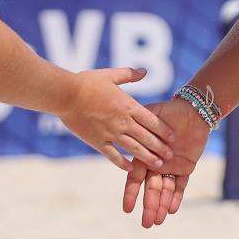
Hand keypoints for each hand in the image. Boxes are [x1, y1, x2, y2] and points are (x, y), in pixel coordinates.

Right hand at [57, 67, 173, 170]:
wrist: (66, 95)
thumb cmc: (87, 82)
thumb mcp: (111, 75)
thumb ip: (129, 75)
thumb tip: (144, 71)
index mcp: (128, 106)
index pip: (152, 121)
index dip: (164, 130)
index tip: (173, 137)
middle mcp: (123, 122)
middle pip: (147, 137)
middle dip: (160, 147)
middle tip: (170, 156)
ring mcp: (110, 133)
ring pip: (134, 149)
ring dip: (147, 158)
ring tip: (157, 166)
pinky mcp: (97, 142)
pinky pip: (113, 156)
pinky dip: (123, 163)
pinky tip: (130, 168)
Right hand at [121, 98, 211, 227]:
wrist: (193, 111)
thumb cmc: (169, 111)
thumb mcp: (151, 118)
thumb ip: (142, 130)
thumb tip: (130, 135)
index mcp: (144, 155)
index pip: (135, 179)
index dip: (131, 194)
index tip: (127, 209)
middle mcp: (156, 164)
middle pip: (150, 189)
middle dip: (148, 206)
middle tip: (145, 224)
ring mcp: (170, 167)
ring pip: (165, 191)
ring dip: (161, 206)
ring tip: (158, 221)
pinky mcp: (185, 168)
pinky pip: (180, 186)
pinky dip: (176, 197)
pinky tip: (172, 210)